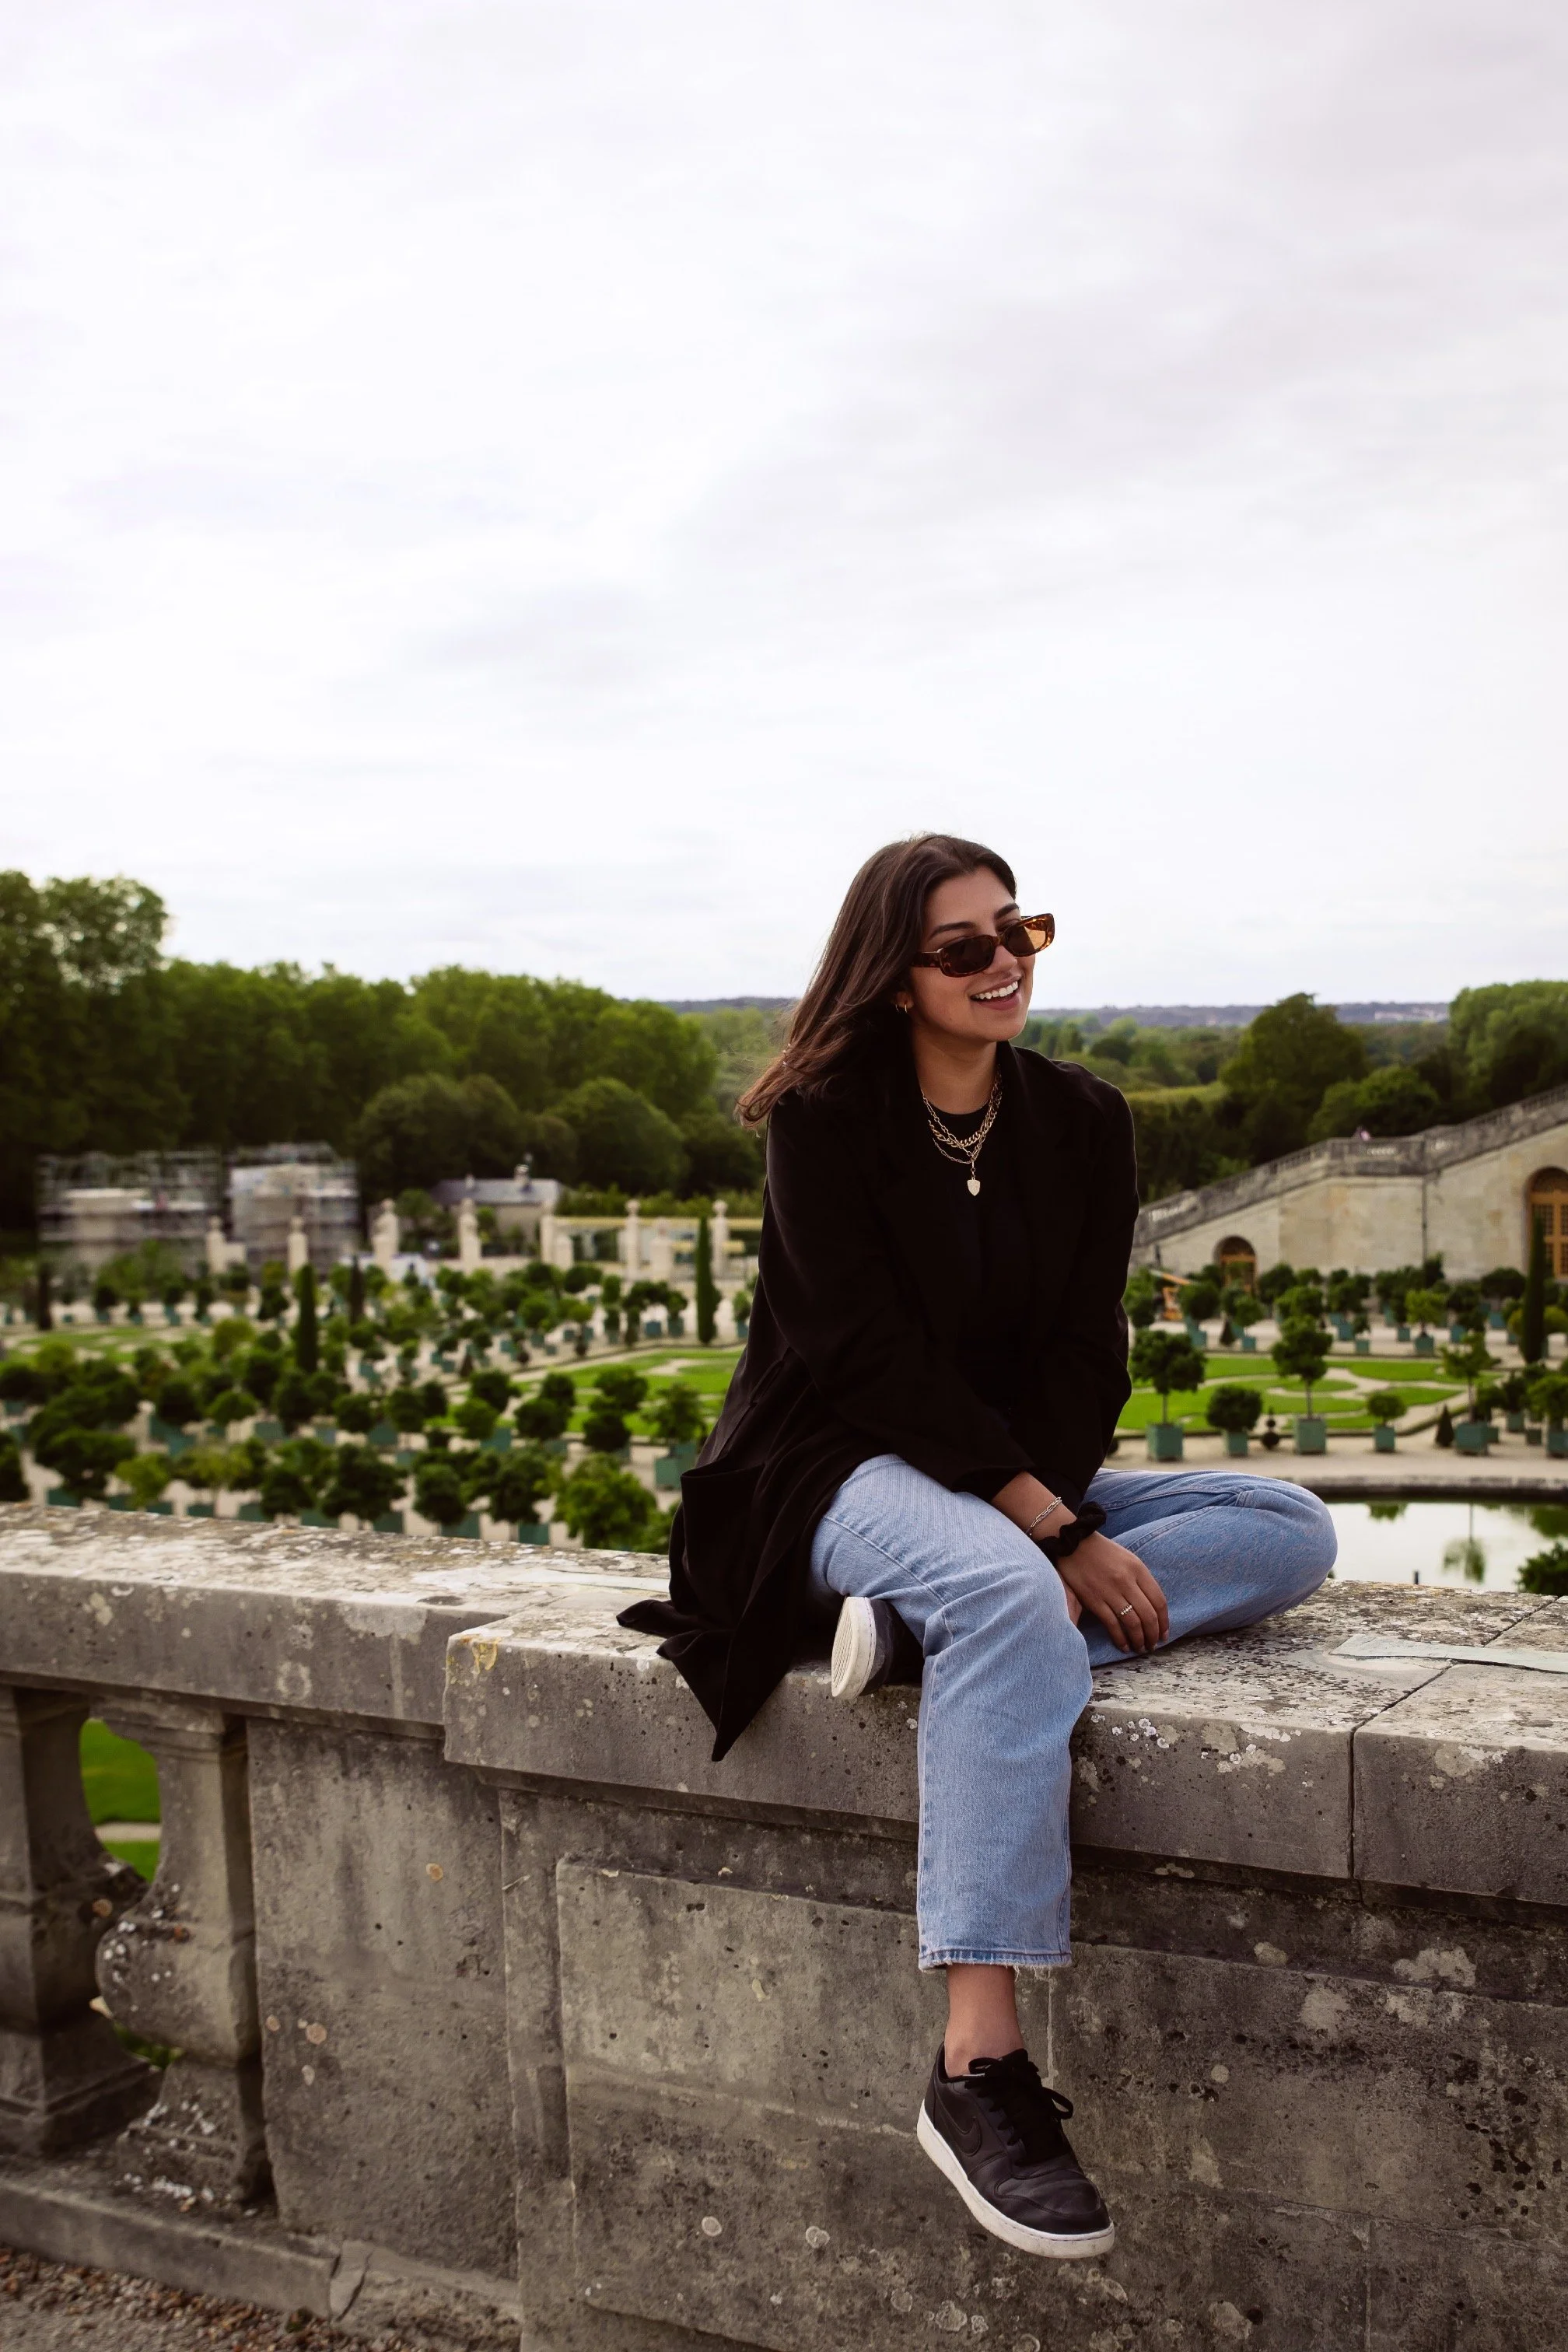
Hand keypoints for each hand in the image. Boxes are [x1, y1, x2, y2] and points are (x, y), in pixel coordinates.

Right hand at [1054, 1531, 1168, 1654]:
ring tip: (1140, 1648)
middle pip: (1148, 1615)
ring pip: (1132, 1623)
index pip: (1159, 1601)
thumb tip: (1152, 1606)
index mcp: (1138, 1569)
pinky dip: (1120, 1639)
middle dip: (1153, 1635)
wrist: (1073, 1543)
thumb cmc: (1103, 1552)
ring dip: (1139, 1640)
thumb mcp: (1128, 1559)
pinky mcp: (1093, 1600)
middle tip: (1153, 1645)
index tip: (1164, 1634)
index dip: (1164, 1622)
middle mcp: (1126, 1581)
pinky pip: (1112, 1624)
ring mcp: (1110, 1591)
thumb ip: (1141, 1580)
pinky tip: (1123, 1646)